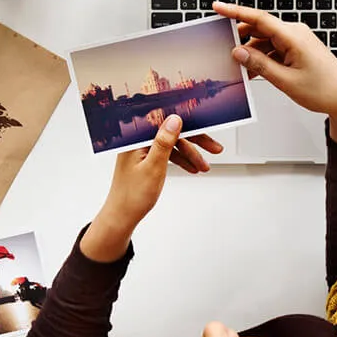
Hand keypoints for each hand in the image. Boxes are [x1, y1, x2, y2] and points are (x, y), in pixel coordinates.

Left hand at [80, 116, 222, 261]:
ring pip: (172, 145)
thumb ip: (164, 142)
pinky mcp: (145, 158)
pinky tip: (191, 168)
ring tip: (204, 166)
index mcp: (136, 139)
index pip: (166, 123)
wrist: (122, 216)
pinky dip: (180, 160)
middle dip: (194, 142)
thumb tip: (174, 120)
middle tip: (214, 148)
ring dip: (190, 154)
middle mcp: (138, 141)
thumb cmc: (132, 196)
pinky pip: (166, 154)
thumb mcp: (153, 167)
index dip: (188, 124)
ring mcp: (141, 150)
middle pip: (171, 133)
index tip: (205, 127)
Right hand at [212, 0, 336, 150]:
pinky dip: (263, 59)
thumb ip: (260, 65)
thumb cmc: (324, 90)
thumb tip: (239, 53)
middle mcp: (295, 33)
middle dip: (241, 39)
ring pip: (265, 42)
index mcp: (293, 36)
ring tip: (241, 70)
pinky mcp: (298, 49)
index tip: (218, 7)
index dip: (235, 12)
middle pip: (259, 29)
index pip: (259, 18)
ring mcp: (297, 41)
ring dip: (252, 54)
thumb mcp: (286, 80)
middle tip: (224, 50)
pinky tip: (254, 72)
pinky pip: (274, 49)